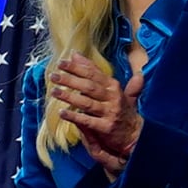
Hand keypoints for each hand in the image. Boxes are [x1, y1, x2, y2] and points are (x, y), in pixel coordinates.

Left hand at [49, 54, 142, 176]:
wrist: (135, 134)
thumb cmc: (120, 109)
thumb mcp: (112, 88)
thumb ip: (94, 71)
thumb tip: (77, 54)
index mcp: (113, 87)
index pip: (94, 74)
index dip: (77, 68)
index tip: (61, 63)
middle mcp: (113, 98)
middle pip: (89, 86)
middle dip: (70, 80)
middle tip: (53, 76)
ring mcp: (110, 113)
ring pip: (87, 103)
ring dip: (70, 97)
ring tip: (54, 92)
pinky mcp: (106, 127)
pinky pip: (88, 121)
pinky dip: (75, 117)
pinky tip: (62, 113)